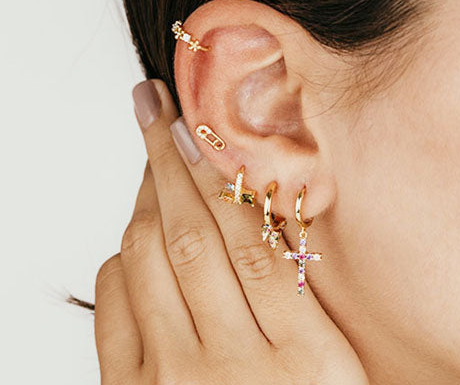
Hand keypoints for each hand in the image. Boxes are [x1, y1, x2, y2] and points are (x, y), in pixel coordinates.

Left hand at [94, 80, 367, 384]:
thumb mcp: (338, 366)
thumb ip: (306, 291)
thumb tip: (272, 208)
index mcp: (302, 362)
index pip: (254, 240)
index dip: (226, 174)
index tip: (208, 126)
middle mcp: (229, 370)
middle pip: (192, 236)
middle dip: (171, 159)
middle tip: (157, 109)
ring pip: (147, 258)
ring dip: (145, 195)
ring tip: (152, 156)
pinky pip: (114, 301)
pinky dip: (121, 254)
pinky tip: (136, 234)